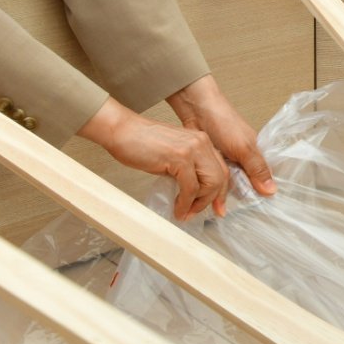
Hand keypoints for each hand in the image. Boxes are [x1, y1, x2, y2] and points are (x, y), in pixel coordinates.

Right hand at [79, 100, 229, 221]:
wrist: (122, 131)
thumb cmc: (140, 143)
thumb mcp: (173, 155)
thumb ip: (186, 168)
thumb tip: (192, 192)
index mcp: (201, 141)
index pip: (222, 169)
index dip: (221, 192)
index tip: (217, 208)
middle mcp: (201, 142)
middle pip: (220, 177)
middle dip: (211, 200)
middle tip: (195, 213)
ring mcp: (192, 149)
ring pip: (210, 183)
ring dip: (198, 204)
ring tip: (185, 212)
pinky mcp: (179, 157)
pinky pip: (191, 187)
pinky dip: (186, 203)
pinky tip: (177, 209)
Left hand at [168, 75, 275, 202]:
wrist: (197, 109)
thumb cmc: (223, 122)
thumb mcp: (244, 147)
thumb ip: (256, 169)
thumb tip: (272, 190)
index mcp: (253, 154)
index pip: (260, 179)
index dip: (257, 194)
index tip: (251, 212)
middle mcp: (240, 157)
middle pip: (242, 183)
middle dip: (236, 198)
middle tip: (224, 213)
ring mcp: (225, 158)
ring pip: (226, 181)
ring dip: (219, 193)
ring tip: (211, 209)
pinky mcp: (209, 158)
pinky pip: (212, 176)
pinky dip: (209, 185)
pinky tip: (203, 194)